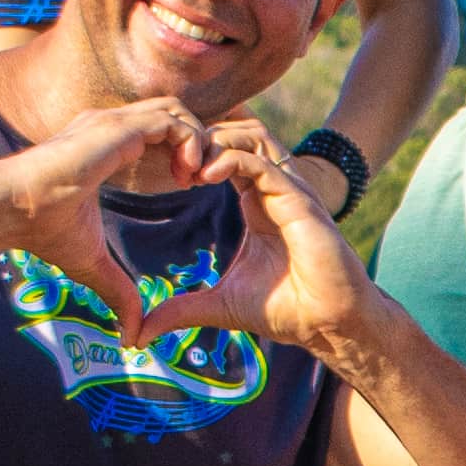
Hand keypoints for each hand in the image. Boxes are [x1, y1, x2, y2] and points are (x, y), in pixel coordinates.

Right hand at [0, 92, 210, 335]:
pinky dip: (191, 142)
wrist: (16, 208)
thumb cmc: (44, 229)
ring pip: (178, 111)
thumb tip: (131, 336)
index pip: (159, 130)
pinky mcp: (117, 127)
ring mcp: (115, 122)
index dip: (183, 153)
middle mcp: (114, 127)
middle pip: (175, 114)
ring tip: (197, 178)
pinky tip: (187, 176)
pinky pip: (172, 120)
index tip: (190, 186)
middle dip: (199, 143)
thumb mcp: (92, 263)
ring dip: (199, 141)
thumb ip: (117, 292)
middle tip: (203, 181)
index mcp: (109, 147)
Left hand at [188, 116, 380, 352]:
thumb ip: (181, 309)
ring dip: (217, 141)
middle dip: (203, 138)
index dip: (196, 153)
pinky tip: (206, 176)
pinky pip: (263, 164)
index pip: (226, 153)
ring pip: (253, 135)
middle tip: (174, 166)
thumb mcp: (219, 305)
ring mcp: (289, 190)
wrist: (326, 323)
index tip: (169, 176)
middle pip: (238, 131)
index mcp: (257, 201)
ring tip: (190, 168)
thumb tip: (139, 333)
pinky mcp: (299, 201)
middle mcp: (274, 188)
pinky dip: (232, 160)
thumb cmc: (285, 309)